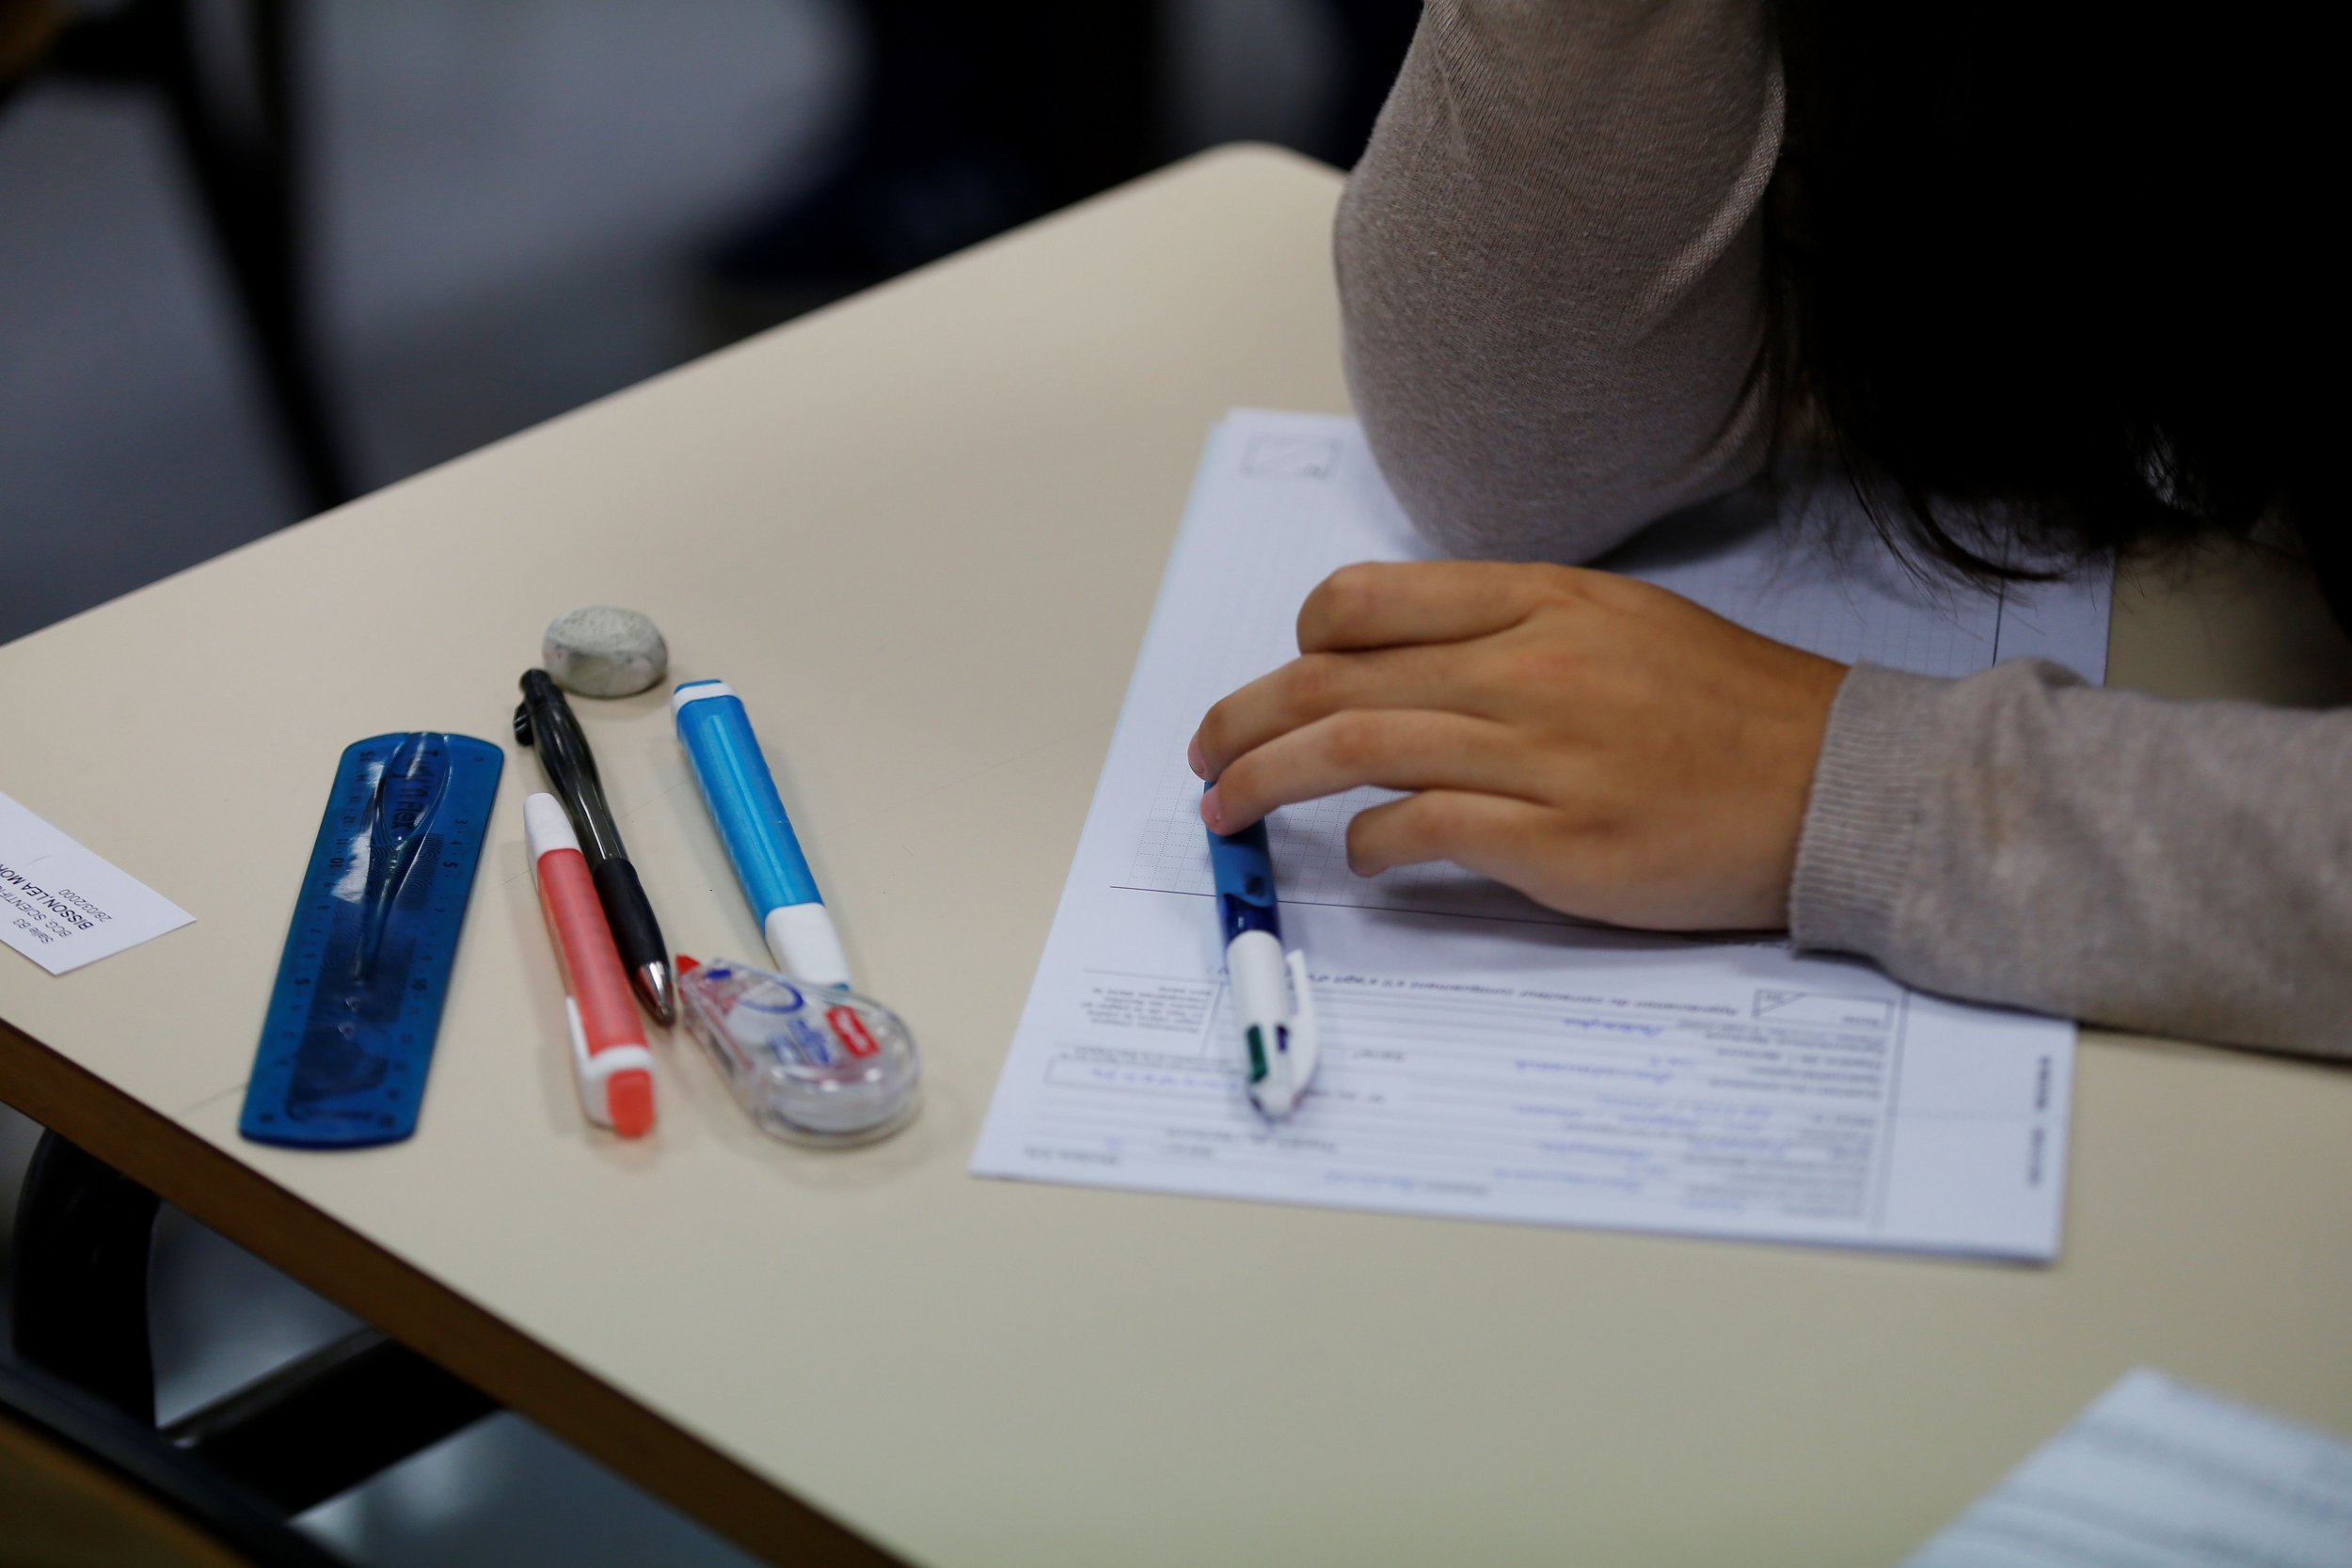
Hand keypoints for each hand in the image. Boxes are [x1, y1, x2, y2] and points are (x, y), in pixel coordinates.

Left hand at [1188, 562, 1847, 930]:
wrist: (1834, 783)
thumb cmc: (1729, 710)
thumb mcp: (1619, 624)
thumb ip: (1512, 631)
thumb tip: (1406, 666)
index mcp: (1539, 601)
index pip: (1365, 601)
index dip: (1299, 641)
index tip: (1284, 677)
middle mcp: (1526, 666)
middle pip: (1332, 678)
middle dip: (1244, 717)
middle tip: (1207, 753)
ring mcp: (1537, 754)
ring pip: (1353, 748)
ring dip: (1268, 780)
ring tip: (1230, 808)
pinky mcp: (1554, 840)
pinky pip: (1419, 829)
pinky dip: (1367, 843)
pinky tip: (1359, 856)